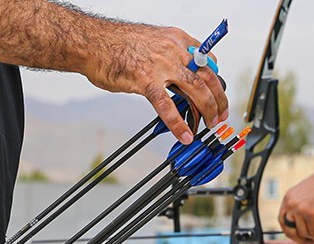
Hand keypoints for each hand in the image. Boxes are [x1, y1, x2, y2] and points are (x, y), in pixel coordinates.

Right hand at [85, 24, 228, 144]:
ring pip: (195, 90)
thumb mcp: (153, 40)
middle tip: (221, 115)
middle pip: (207, 77)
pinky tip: (185, 135)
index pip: (207, 61)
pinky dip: (178, 123)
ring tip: (209, 125)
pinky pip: (167, 106)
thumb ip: (170, 55)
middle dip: (218, 100)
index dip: (216, 81)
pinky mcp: (145, 80)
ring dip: (207, 110)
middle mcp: (173, 50)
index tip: (219, 95)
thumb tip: (181, 74)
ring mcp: (160, 65)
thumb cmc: (118, 43)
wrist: (93, 41)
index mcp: (177, 39)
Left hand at [279, 149, 313, 243]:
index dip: (289, 231)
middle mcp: (292, 205)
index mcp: (288, 199)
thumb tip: (300, 224)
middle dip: (300, 239)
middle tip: (309, 241)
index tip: (297, 236)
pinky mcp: (312, 215)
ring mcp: (301, 210)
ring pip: (305, 233)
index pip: (282, 220)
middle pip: (290, 230)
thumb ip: (299, 207)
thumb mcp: (305, 194)